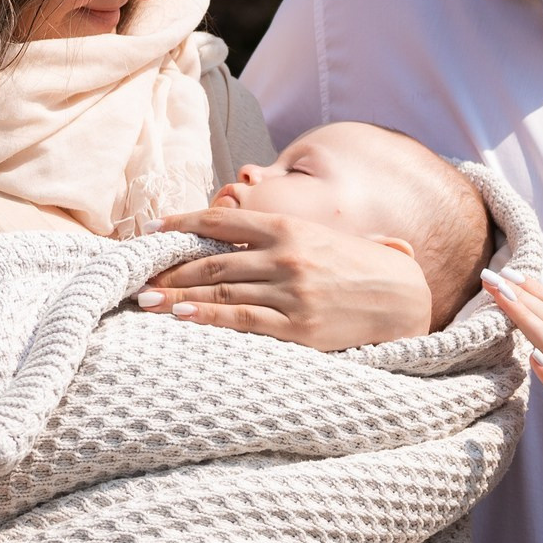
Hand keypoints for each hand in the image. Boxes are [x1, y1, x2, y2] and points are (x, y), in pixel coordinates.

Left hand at [141, 209, 433, 348]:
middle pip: (213, 260)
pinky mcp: (298, 327)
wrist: (404, 297)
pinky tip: (182, 316)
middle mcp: (286, 256)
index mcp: (289, 227)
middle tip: (138, 276)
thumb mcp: (319, 235)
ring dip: (178, 295)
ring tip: (146, 300)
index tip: (153, 231)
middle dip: (170, 269)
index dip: (183, 225)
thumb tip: (236, 215)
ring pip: (221, 289)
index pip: (222, 221)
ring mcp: (291, 292)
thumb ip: (279, 230)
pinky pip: (243, 320)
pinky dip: (208, 317)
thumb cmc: (358, 266)